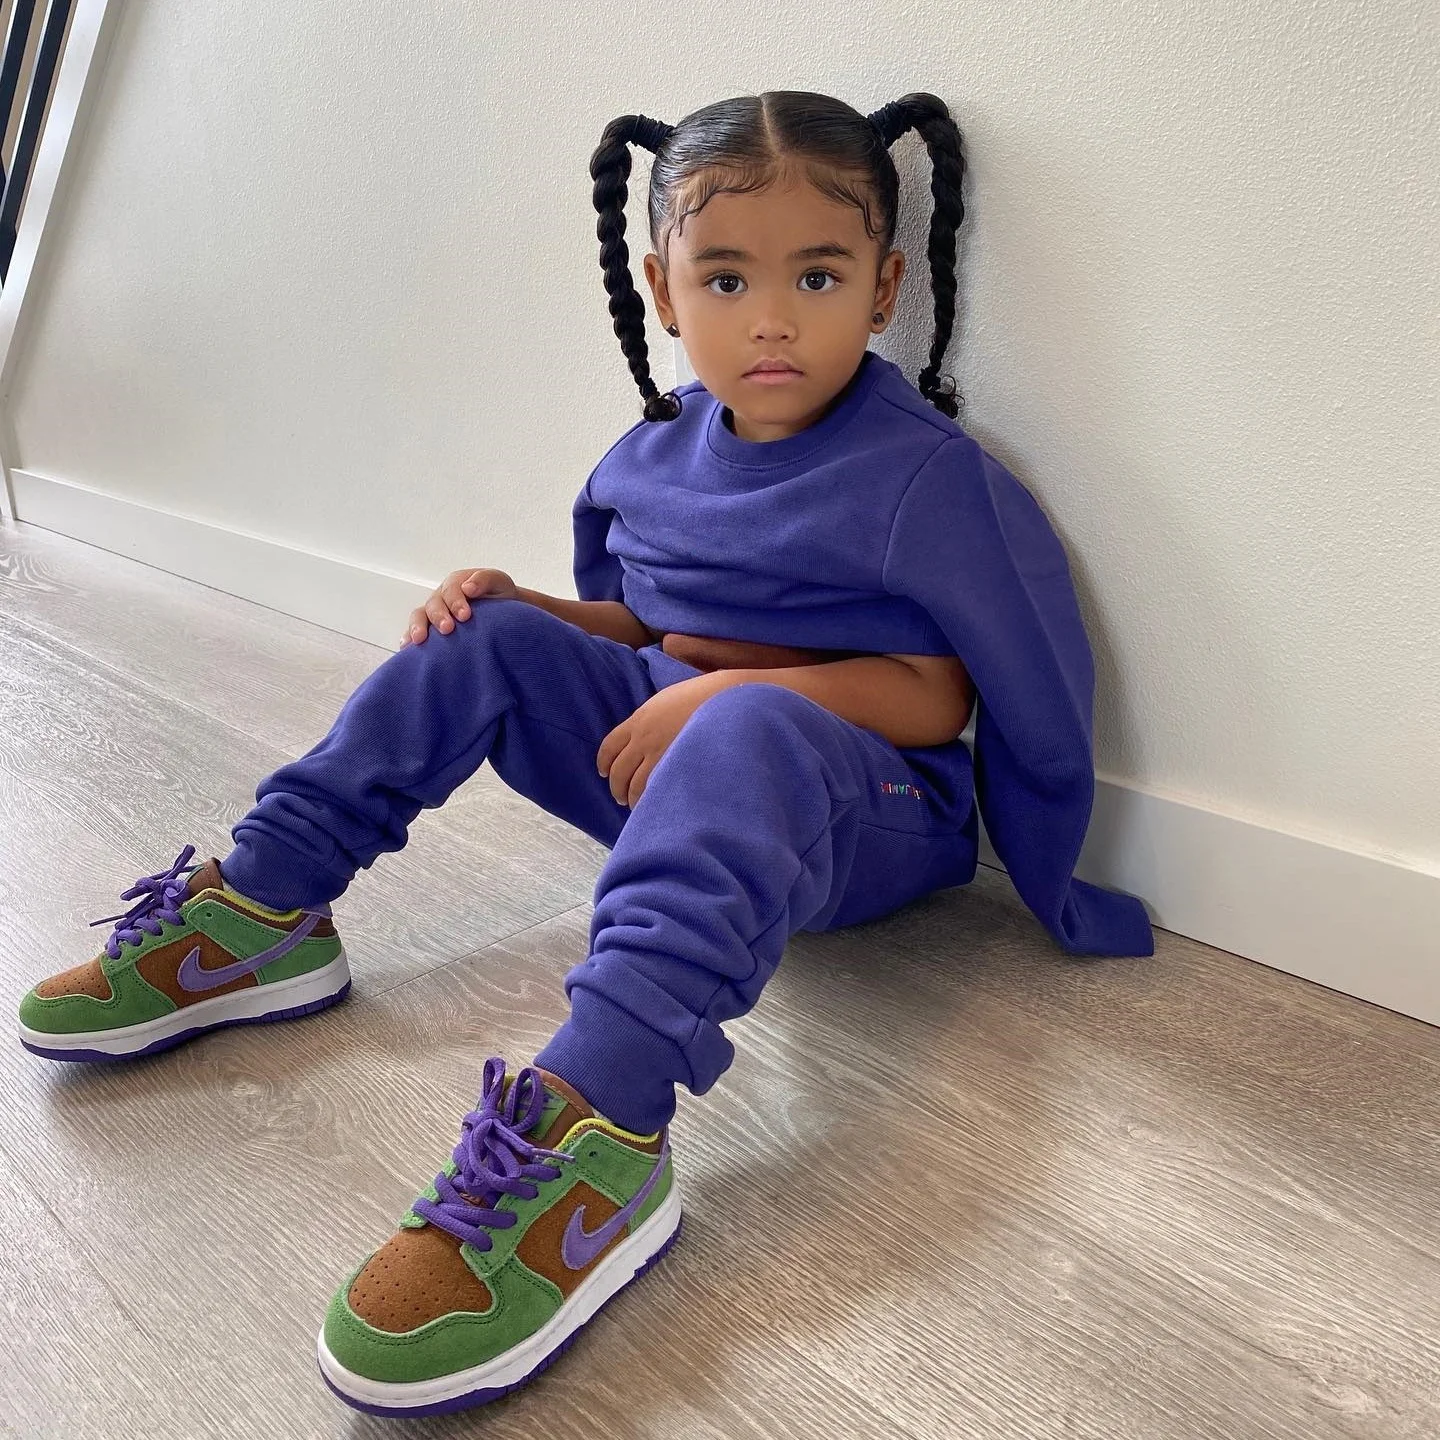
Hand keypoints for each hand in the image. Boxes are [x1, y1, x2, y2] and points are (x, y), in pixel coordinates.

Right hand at [404, 568, 516, 644]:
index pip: (451, 589)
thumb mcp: (499, 582)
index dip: (456, 601)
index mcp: (456, 584)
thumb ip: (485, 580)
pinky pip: (416, 632)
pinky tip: (407, 648)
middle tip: (447, 629)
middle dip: (438, 616)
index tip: (465, 616)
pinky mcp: (431, 630)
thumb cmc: (499, 597)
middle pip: (433, 604)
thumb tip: (468, 588)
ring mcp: (434, 614)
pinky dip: (409, 638)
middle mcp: (442, 597)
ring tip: (419, 640)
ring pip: (419, 616)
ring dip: (417, 626)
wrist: (504, 615)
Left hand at [597, 675, 720, 807]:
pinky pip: (656, 789)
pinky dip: (651, 799)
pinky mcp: (677, 766)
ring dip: (632, 799)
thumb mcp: (664, 702)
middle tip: (620, 797)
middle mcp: (644, 739)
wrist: (722, 698)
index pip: (609, 746)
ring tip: (635, 806)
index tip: (604, 773)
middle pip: (619, 770)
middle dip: (616, 787)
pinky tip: (654, 803)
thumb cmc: (698, 697)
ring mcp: (660, 754)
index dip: (603, 763)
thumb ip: (649, 720)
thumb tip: (642, 734)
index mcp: (639, 720)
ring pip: (635, 785)